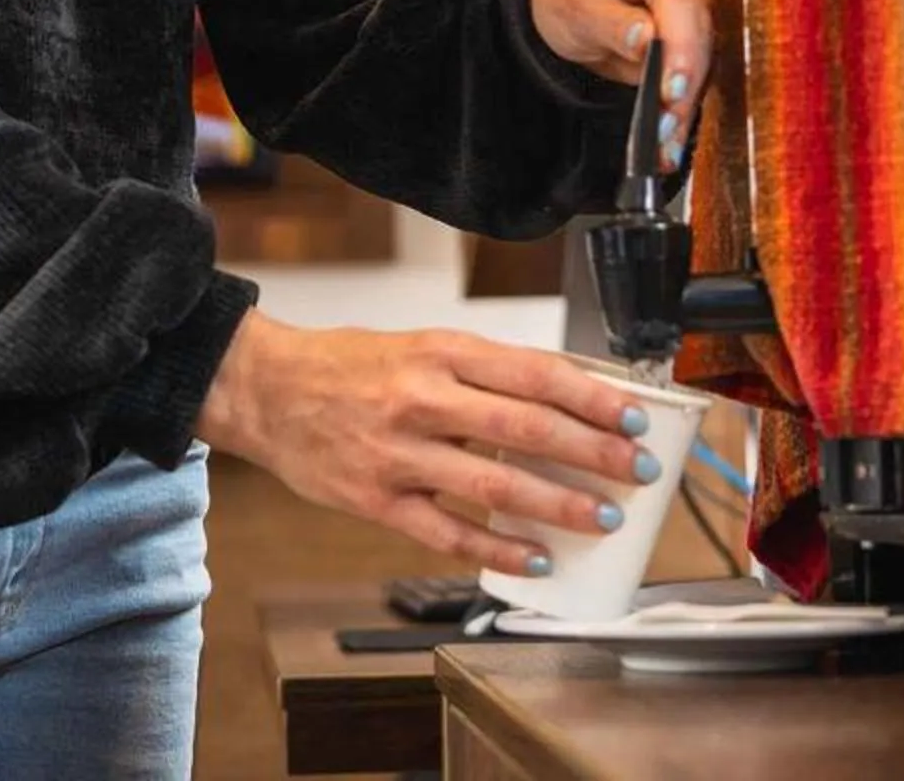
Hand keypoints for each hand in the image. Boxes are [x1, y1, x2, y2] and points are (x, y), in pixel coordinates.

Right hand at [194, 310, 665, 576]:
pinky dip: (497, 548)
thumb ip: (484, 373)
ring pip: (493, 483)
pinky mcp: (376, 500)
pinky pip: (448, 532)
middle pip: (526, 428)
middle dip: (593, 452)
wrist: (266, 390)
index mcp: (440, 351)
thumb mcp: (421, 346)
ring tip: (601, 518)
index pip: (534, 373)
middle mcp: (422, 398)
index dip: (591, 398)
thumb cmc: (350, 366)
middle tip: (637, 470)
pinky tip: (535, 558)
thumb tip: (563, 400)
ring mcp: (398, 452)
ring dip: (557, 504)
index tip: (633, 416)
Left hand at [530, 0, 712, 153]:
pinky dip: (688, 108)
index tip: (673, 90)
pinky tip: (672, 141)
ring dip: (690, 104)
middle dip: (687, 84)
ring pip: (714, 56)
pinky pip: (706, 72)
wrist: (575, 1)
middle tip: (663, 129)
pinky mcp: (709, 30)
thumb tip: (649, 39)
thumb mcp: (573, 6)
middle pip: (706, 29)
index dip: (682, 45)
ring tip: (664, 145)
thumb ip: (610, 22)